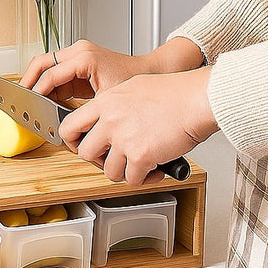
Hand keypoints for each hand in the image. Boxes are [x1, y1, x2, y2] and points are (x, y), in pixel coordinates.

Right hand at [20, 39, 154, 105]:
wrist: (148, 73)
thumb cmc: (132, 82)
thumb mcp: (105, 100)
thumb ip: (81, 109)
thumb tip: (62, 122)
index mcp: (83, 57)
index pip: (49, 74)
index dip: (37, 92)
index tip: (29, 106)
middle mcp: (78, 52)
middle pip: (41, 62)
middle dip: (29, 81)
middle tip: (21, 100)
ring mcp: (77, 55)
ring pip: (45, 66)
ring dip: (37, 83)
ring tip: (32, 103)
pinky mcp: (78, 64)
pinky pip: (56, 73)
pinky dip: (49, 86)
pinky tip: (47, 102)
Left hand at [59, 67, 217, 185]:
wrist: (198, 99)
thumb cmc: (175, 92)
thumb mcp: (134, 87)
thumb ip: (116, 104)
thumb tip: (107, 119)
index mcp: (105, 101)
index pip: (69, 125)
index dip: (73, 141)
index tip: (82, 146)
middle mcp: (110, 120)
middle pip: (85, 153)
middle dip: (99, 162)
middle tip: (113, 160)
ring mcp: (124, 138)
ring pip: (109, 172)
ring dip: (124, 173)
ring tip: (139, 166)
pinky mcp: (141, 155)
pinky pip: (133, 180)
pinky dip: (144, 179)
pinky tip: (155, 170)